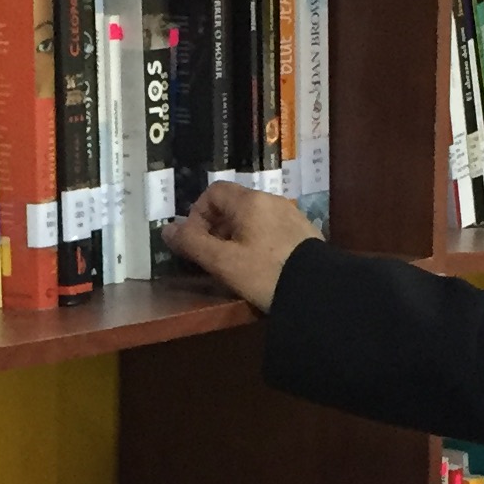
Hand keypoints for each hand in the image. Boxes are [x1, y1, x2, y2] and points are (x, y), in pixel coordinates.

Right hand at [164, 181, 319, 311]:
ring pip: (253, 218)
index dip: (198, 214)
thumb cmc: (265, 273)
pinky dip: (258, 241)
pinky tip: (261, 267)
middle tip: (213, 257)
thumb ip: (192, 244)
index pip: (214, 192)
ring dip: (236, 236)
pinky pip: (271, 228)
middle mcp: (271, 200)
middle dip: (216, 228)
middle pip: (233, 204)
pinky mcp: (304, 232)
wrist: (318, 290)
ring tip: (235, 264)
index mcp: (250, 201)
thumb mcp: (223, 262)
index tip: (197, 241)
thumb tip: (166, 229)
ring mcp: (291, 215)